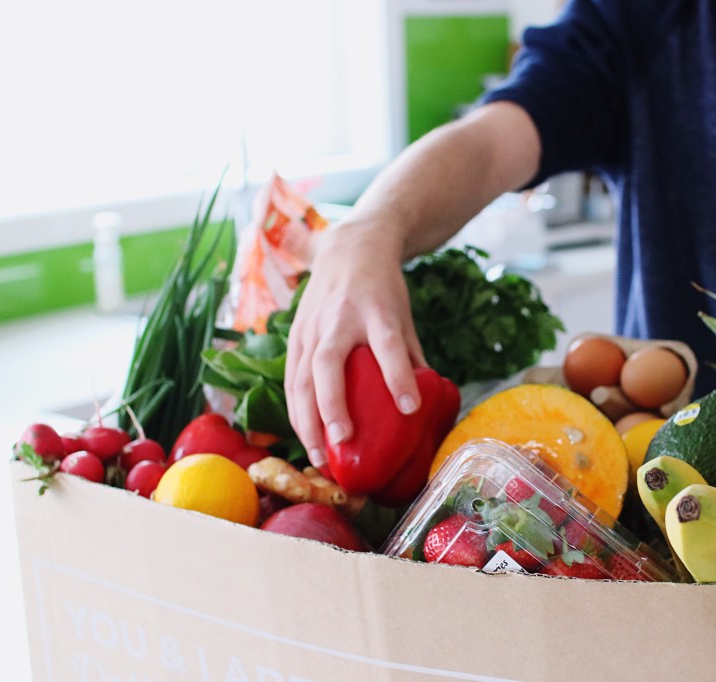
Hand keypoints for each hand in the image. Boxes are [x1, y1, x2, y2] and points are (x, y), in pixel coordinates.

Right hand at [283, 222, 425, 467]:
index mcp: (376, 310)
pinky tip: (307, 439)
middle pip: (329, 363)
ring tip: (319, 458)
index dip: (399, 376)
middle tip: (343, 441)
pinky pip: (291, 380)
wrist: (349, 249)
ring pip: (300, 377)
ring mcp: (312, 327)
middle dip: (333, 404)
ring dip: (307, 420)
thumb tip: (425, 408)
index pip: (388, 345)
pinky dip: (297, 413)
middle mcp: (340, 318)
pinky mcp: (295, 337)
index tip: (410, 408)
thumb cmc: (383, 290)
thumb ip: (411, 357)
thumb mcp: (405, 315)